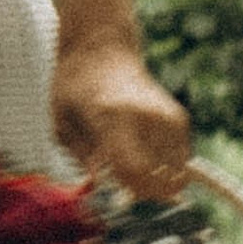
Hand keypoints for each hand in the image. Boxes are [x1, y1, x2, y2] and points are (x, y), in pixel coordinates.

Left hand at [50, 36, 191, 202]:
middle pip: (160, 178)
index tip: (117, 193)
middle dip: (142, 191)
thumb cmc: (75, 88)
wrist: (102, 50)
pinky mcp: (179, 119)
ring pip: (174, 174)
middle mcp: (147, 117)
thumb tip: (103, 187)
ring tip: (131, 160)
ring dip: (154, 179)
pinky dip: (164, 166)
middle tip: (122, 181)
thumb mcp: (63, 124)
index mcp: (112, 118)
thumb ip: (82, 158)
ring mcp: (168, 118)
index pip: (134, 169)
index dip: (129, 192)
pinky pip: (180, 162)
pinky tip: (142, 151)